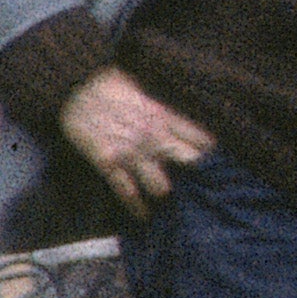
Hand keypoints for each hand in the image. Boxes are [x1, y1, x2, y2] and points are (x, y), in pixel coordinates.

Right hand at [58, 67, 211, 207]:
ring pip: (161, 186)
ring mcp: (131, 153)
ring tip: (172, 204)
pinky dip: (135, 206)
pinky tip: (144, 215)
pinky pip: (126, 192)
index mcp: (165, 116)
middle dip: (198, 176)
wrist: (74, 86)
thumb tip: (182, 104)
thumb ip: (164, 106)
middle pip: (190, 164)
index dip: (213, 152)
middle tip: (201, 187)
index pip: (202, 139)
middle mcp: (154, 137)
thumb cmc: (109, 82)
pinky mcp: (107, 163)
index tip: (221, 163)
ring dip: (165, 192)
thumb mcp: (146, 87)